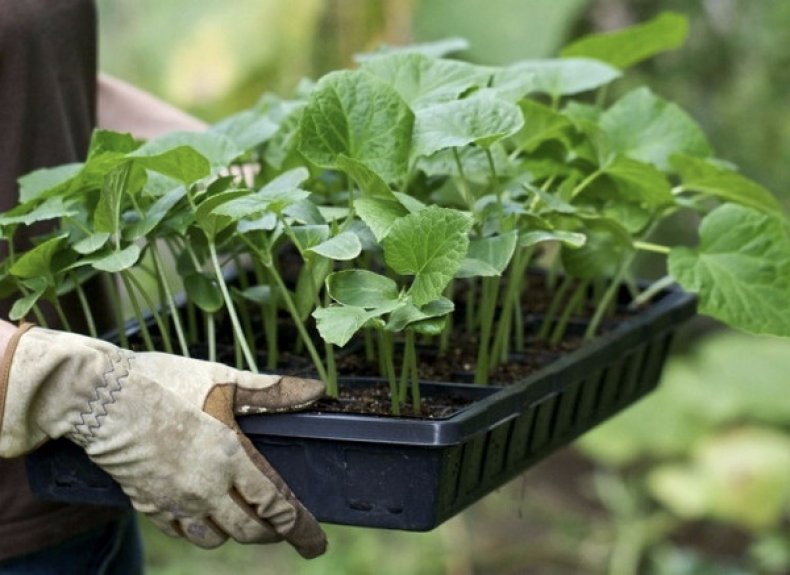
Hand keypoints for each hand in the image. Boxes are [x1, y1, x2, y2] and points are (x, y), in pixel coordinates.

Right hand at [0, 324, 326, 557]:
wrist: (101, 397)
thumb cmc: (165, 382)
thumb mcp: (224, 380)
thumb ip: (272, 391)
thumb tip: (316, 390)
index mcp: (230, 457)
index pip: (276, 506)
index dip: (301, 529)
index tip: (317, 545)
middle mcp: (205, 488)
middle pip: (249, 530)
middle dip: (272, 535)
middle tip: (286, 532)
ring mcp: (174, 501)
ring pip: (214, 538)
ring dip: (235, 533)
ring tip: (245, 521)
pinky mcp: (148, 503)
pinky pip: (180, 532)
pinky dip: (198, 530)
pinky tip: (203, 517)